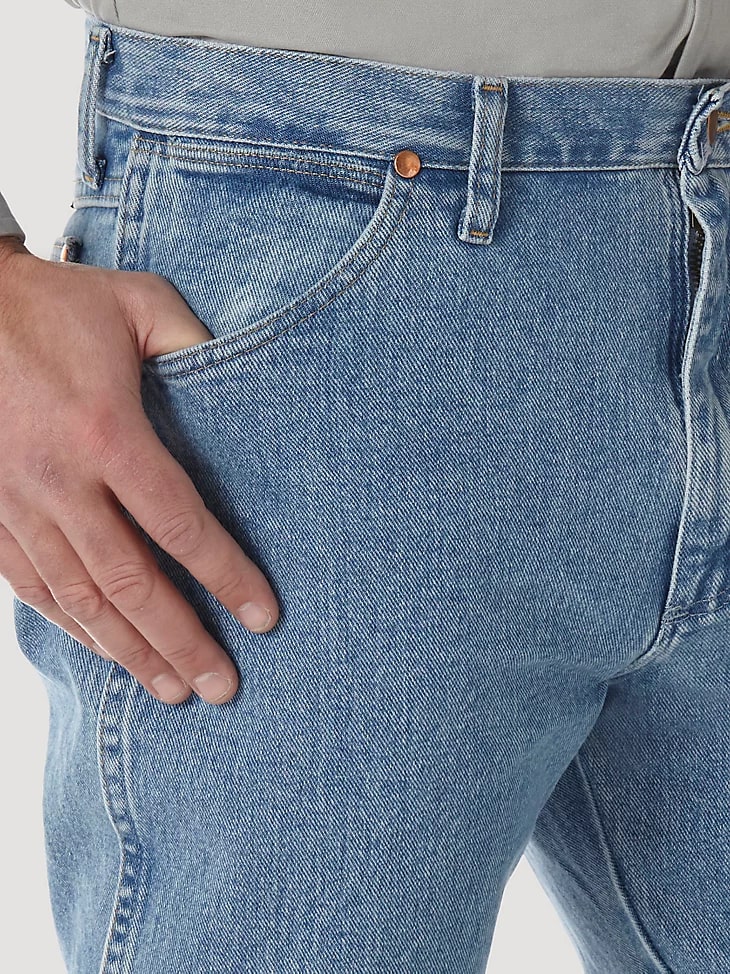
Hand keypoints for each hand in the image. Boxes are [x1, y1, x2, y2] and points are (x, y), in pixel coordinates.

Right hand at [0, 235, 278, 704]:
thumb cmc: (53, 303)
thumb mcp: (138, 303)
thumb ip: (195, 345)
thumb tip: (243, 386)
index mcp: (106, 433)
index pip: (179, 525)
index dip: (226, 577)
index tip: (263, 618)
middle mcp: (58, 482)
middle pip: (131, 583)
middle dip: (182, 642)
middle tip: (224, 689)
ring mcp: (13, 504)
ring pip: (79, 598)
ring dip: (129, 651)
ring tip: (173, 692)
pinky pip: (30, 586)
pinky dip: (71, 626)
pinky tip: (105, 651)